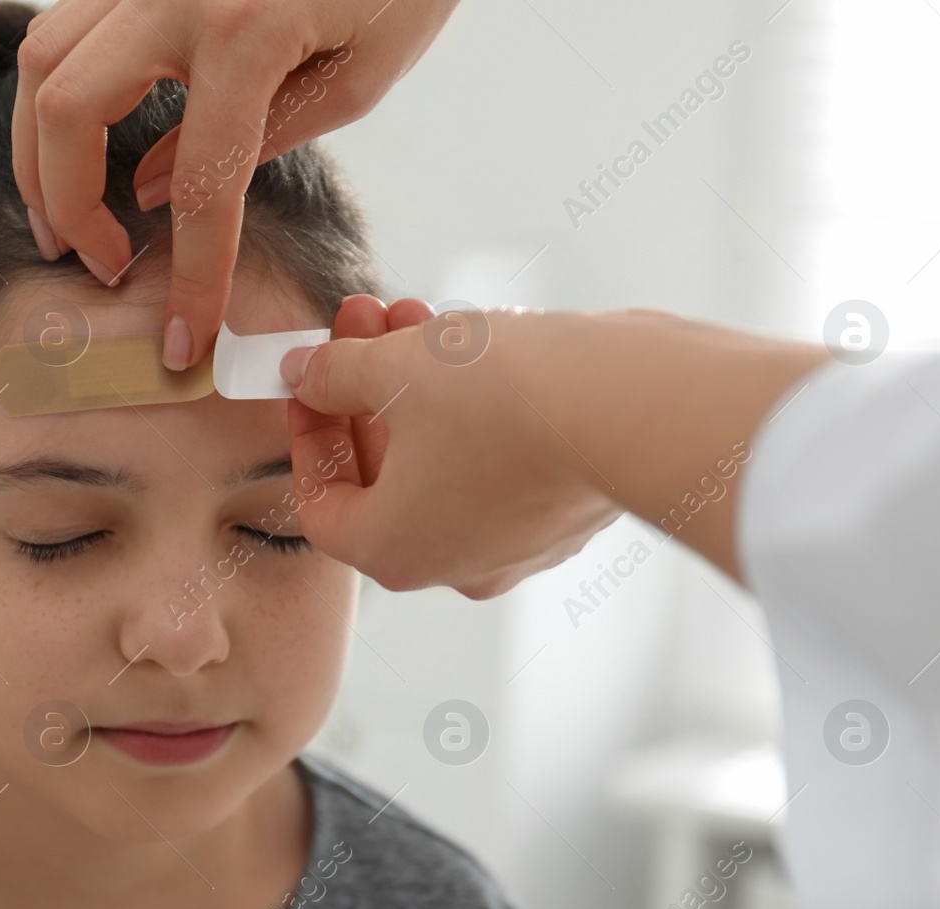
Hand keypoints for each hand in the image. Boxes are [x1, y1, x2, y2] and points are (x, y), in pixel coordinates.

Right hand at [12, 0, 460, 368]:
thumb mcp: (357, 75)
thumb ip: (257, 140)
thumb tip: (159, 193)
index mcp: (247, 29)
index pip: (200, 184)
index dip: (189, 276)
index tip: (184, 341)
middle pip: (68, 107)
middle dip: (67, 202)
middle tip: (98, 265)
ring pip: (42, 57)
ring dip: (37, 148)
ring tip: (64, 218)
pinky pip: (69, 25)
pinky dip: (60, 93)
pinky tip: (81, 144)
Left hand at [281, 306, 827, 595]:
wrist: (634, 407)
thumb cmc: (502, 401)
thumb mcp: (394, 368)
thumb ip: (333, 374)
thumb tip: (305, 373)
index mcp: (393, 552)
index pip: (321, 505)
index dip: (307, 433)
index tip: (310, 378)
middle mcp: (452, 565)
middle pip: (382, 475)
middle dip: (364, 388)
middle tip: (361, 321)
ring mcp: (514, 544)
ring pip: (440, 459)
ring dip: (417, 384)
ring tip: (411, 313)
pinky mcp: (563, 512)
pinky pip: (498, 460)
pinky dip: (474, 407)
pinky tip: (472, 342)